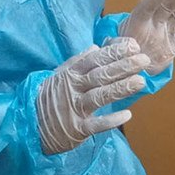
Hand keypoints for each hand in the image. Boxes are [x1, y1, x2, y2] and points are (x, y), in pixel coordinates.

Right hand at [37, 39, 150, 154]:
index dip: (114, 52)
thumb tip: (95, 47)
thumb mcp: (58, 75)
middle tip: (144, 60)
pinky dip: (110, 120)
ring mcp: (74, 109)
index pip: (95, 59)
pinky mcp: (77, 129)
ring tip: (141, 81)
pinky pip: (95, 125)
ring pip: (100, 96)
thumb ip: (77, 61)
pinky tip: (127, 115)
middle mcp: (73, 89)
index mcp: (70, 74)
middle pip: (101, 75)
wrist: (30, 125)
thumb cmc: (50, 98)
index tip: (133, 46)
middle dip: (124, 66)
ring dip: (121, 88)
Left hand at [120, 0, 174, 74]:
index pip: (148, 4)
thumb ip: (123, 48)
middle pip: (168, 4)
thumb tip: (130, 47)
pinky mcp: (173, 41)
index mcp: (136, 21)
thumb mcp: (117, 52)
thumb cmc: (121, 58)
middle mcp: (152, 21)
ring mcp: (164, 30)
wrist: (130, 69)